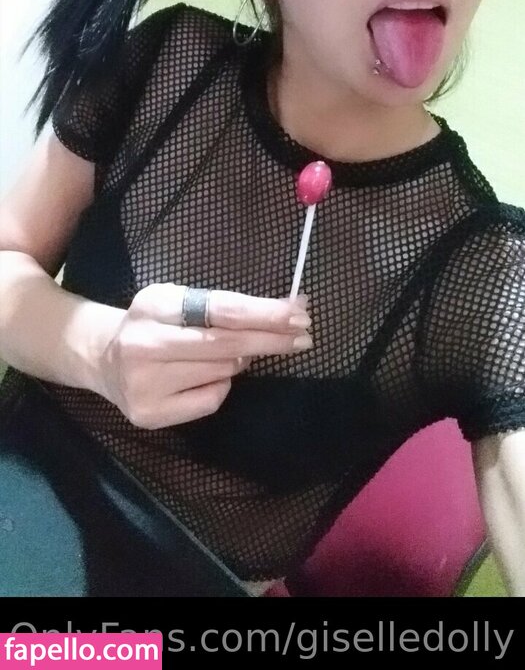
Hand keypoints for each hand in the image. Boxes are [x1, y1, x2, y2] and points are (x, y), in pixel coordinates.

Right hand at [97, 284, 310, 429]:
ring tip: (220, 353)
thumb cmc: (152, 324)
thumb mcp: (176, 300)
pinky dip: (219, 386)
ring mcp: (145, 383)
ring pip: (222, 372)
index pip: (222, 309)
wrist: (101, 359)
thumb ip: (220, 307)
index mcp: (154, 305)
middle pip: (227, 344)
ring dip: (236, 362)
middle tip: (303, 335)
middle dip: (271, 339)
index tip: (299, 313)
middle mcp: (145, 344)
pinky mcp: (150, 414)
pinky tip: (202, 377)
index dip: (265, 313)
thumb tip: (284, 315)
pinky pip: (211, 399)